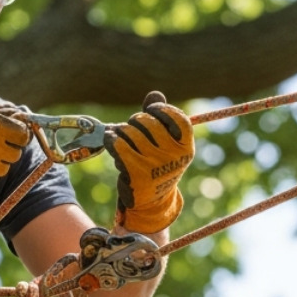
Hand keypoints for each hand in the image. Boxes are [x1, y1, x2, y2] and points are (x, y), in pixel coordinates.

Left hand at [104, 91, 193, 232]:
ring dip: (120, 131)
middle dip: (135, 120)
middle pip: (147, 122)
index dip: (161, 109)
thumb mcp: (164, 143)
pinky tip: (110, 140)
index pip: (178, 118)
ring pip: (129, 132)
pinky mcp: (136, 173)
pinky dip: (111, 140)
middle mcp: (174, 156)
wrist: (152, 202)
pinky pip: (118, 145)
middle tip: (131, 127)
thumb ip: (160, 118)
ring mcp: (155, 164)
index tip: (152, 110)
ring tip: (119, 135)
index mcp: (186, 147)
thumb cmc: (157, 165)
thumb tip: (155, 94)